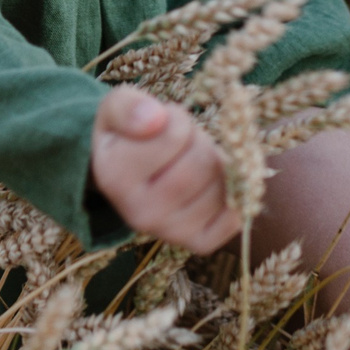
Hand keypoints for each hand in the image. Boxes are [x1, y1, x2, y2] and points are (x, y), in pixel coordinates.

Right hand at [89, 86, 240, 252]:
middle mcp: (140, 213)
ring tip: (193, 160)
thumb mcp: (114, 107)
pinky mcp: (197, 243)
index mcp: (115, 177)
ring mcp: (170, 233)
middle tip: (183, 140)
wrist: (125, 176)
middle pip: (201, 163)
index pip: (173, 136)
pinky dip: (234, 194)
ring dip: (217, 164)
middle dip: (200, 141)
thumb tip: (154, 119)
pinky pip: (234, 218)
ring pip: (221, 187)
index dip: (178, 119)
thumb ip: (127, 106)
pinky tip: (212, 181)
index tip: (163, 120)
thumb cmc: (126, 135)